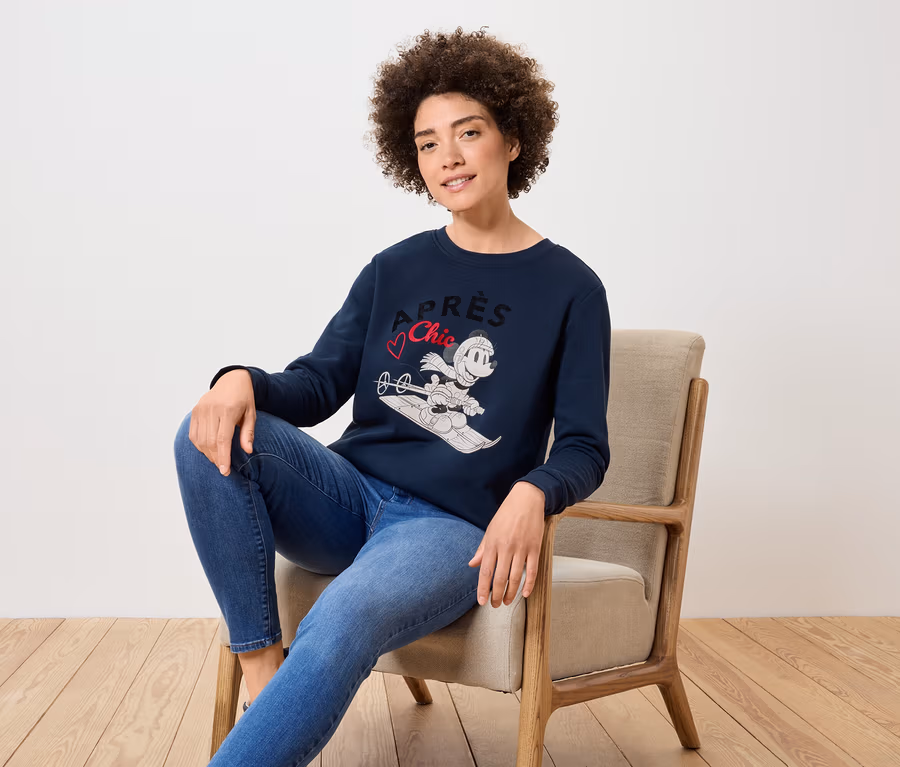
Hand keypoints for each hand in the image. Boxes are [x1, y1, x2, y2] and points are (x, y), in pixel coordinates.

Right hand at [189, 369, 255, 476]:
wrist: (232, 380)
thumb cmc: (244, 398)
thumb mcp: (251, 414)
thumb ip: (248, 433)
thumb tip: (247, 451)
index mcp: (227, 409)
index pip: (222, 439)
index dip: (223, 457)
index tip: (225, 471)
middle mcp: (211, 409)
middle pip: (209, 441)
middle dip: (216, 458)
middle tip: (223, 468)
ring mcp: (200, 409)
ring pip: (199, 440)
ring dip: (207, 454)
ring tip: (217, 460)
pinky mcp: (195, 411)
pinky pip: (193, 434)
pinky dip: (199, 445)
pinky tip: (208, 450)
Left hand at [468, 482, 545, 606]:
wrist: (526, 499)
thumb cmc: (506, 514)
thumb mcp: (490, 529)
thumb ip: (482, 549)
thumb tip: (472, 565)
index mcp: (492, 543)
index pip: (486, 571)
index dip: (483, 588)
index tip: (482, 601)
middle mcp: (506, 547)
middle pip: (500, 578)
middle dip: (496, 595)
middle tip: (495, 605)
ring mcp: (521, 548)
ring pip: (516, 577)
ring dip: (511, 593)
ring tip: (507, 601)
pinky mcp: (535, 548)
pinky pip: (532, 571)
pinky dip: (529, 584)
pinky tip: (525, 594)